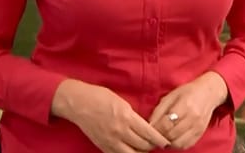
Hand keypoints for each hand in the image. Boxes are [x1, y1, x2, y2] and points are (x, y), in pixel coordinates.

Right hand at [52, 79, 171, 152]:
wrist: (78, 103)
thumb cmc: (100, 97)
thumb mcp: (122, 102)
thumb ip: (133, 116)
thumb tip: (146, 126)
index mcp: (126, 117)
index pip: (148, 133)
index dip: (159, 140)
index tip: (166, 142)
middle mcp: (119, 132)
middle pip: (142, 146)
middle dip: (152, 146)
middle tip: (157, 144)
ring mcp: (110, 141)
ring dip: (141, 152)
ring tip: (145, 148)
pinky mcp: (102, 147)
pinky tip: (131, 151)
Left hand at [149, 72, 228, 149]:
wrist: (209, 93)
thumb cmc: (188, 92)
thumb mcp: (171, 96)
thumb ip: (159, 111)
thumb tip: (149, 126)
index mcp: (185, 105)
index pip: (166, 124)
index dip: (155, 129)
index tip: (150, 129)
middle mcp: (193, 118)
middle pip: (171, 135)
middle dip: (160, 137)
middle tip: (155, 134)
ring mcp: (198, 127)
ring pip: (178, 143)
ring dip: (168, 142)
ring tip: (164, 136)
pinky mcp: (200, 133)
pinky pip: (186, 145)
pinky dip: (177, 144)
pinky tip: (173, 138)